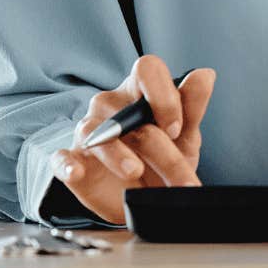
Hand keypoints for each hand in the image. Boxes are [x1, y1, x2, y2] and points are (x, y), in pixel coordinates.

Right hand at [53, 55, 215, 225]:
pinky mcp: (74, 161)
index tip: (177, 127)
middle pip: (127, 113)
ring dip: (117, 155)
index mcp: (139, 89)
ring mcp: (89, 132)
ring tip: (135, 172)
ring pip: (96, 133)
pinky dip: (66, 164)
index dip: (163, 95)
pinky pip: (61, 158)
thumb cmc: (163, 157)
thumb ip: (193, 105)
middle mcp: (111, 105)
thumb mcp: (185, 135)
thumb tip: (205, 74)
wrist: (144, 198)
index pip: (147, 69)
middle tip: (180, 177)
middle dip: (158, 147)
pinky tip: (75, 172)